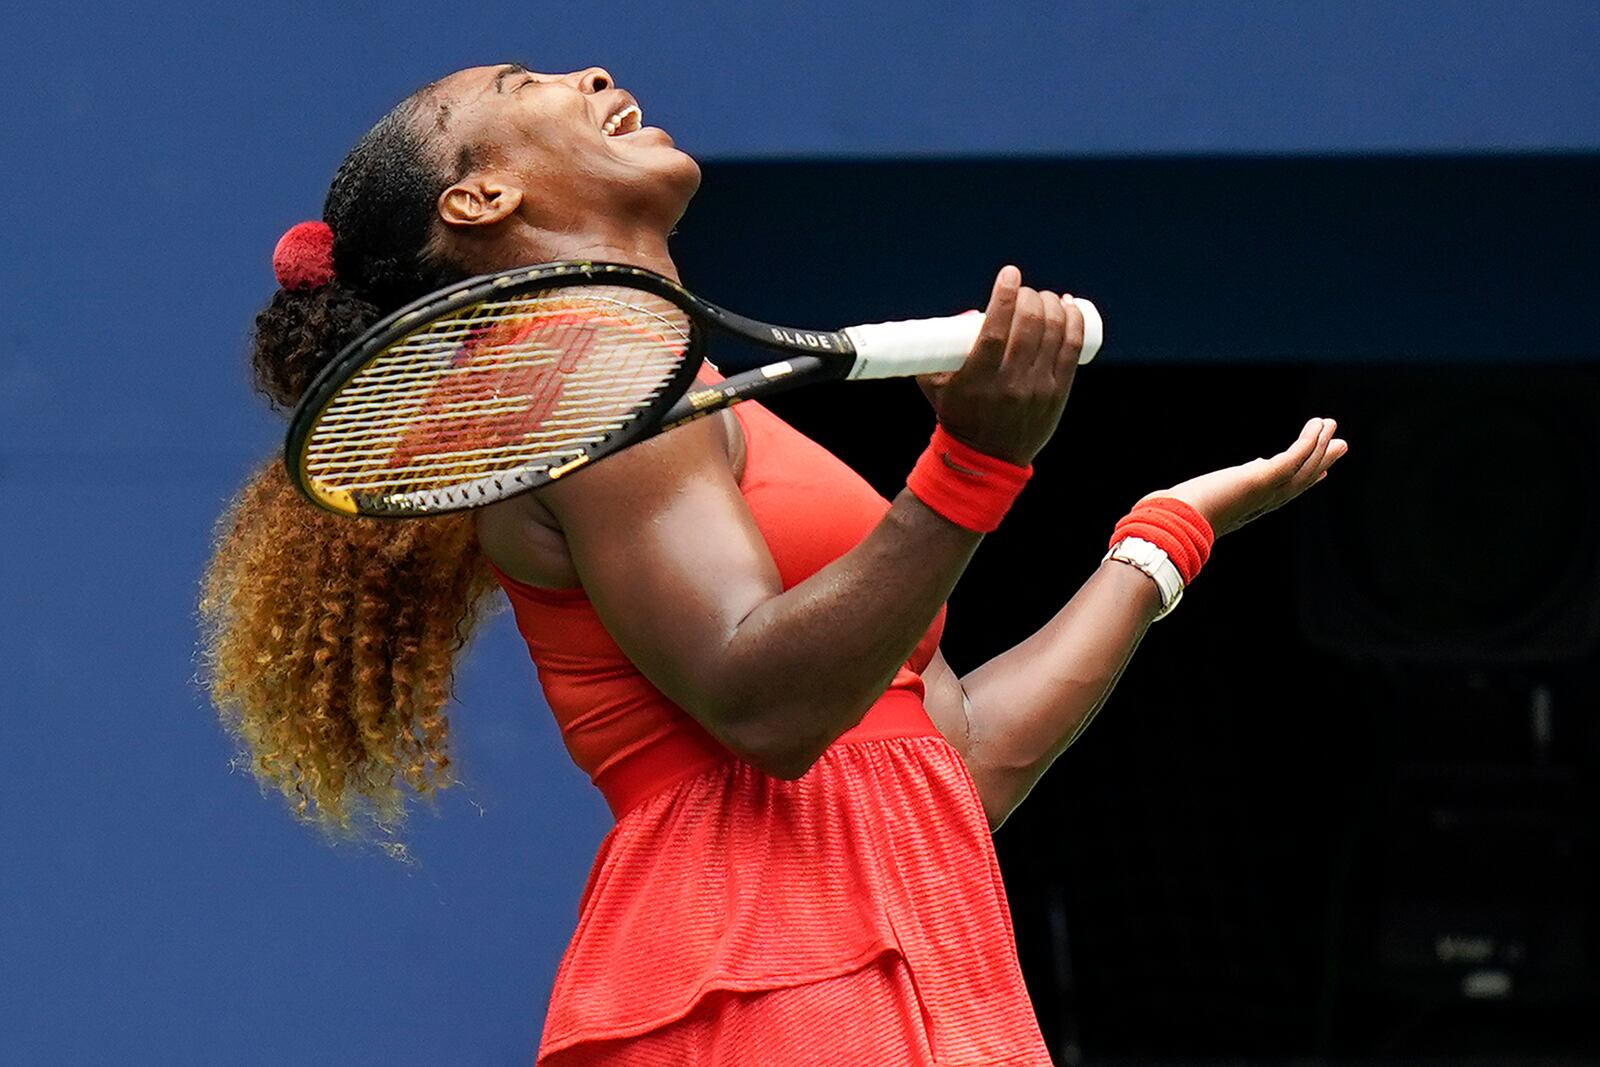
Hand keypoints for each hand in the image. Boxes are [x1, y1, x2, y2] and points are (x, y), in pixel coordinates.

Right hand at [918, 266, 1084, 464]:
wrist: (986, 458)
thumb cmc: (957, 415)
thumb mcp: (935, 385)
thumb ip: (935, 352)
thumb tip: (956, 316)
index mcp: (979, 379)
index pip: (996, 329)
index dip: (1005, 296)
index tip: (1009, 274)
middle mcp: (1010, 383)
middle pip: (1030, 325)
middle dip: (1030, 297)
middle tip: (1024, 292)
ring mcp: (1038, 388)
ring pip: (1054, 331)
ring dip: (1051, 304)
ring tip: (1042, 299)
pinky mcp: (1057, 392)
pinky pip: (1072, 347)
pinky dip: (1073, 320)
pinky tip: (1068, 307)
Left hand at [1148, 417, 1347, 537]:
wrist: (1173, 526)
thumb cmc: (1176, 518)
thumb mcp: (1203, 499)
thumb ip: (1216, 492)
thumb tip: (1224, 484)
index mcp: (1250, 508)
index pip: (1284, 492)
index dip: (1304, 480)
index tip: (1322, 471)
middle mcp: (1263, 503)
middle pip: (1302, 481)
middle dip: (1322, 461)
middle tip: (1341, 443)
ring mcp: (1266, 493)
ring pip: (1304, 468)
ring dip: (1319, 445)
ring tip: (1329, 423)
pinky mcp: (1262, 480)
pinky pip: (1295, 459)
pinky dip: (1309, 442)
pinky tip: (1317, 425)